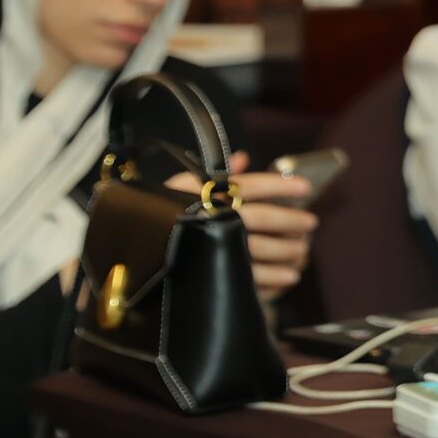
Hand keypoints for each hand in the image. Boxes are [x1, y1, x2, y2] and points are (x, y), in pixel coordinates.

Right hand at [166, 152, 317, 299]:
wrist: (126, 252)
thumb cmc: (158, 216)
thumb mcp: (182, 189)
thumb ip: (217, 176)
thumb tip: (243, 158)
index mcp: (202, 194)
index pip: (248, 184)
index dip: (279, 185)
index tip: (306, 188)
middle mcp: (208, 219)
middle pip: (260, 217)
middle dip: (290, 221)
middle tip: (311, 223)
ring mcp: (210, 248)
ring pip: (259, 249)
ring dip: (287, 251)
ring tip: (302, 252)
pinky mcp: (211, 276)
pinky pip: (250, 279)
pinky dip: (274, 279)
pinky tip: (288, 277)